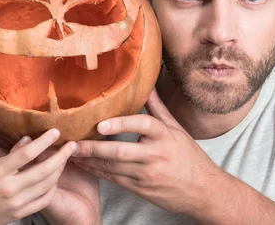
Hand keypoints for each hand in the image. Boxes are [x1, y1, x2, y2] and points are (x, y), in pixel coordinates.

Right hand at [0, 121, 100, 224]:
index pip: (26, 154)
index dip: (43, 142)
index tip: (55, 131)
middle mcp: (9, 188)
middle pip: (43, 171)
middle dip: (61, 156)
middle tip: (72, 144)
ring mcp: (16, 203)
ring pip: (46, 186)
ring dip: (59, 170)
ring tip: (67, 157)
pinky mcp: (19, 213)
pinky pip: (43, 200)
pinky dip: (52, 188)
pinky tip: (56, 177)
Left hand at [70, 90, 223, 218]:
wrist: (204, 192)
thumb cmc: (190, 156)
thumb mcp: (176, 129)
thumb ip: (157, 108)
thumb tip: (147, 84)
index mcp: (164, 136)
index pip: (142, 125)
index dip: (121, 124)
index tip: (101, 124)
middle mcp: (155, 155)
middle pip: (121, 151)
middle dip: (94, 148)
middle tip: (72, 142)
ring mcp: (148, 175)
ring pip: (113, 168)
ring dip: (90, 161)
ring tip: (70, 153)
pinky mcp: (142, 190)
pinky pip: (115, 180)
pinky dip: (98, 173)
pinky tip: (84, 166)